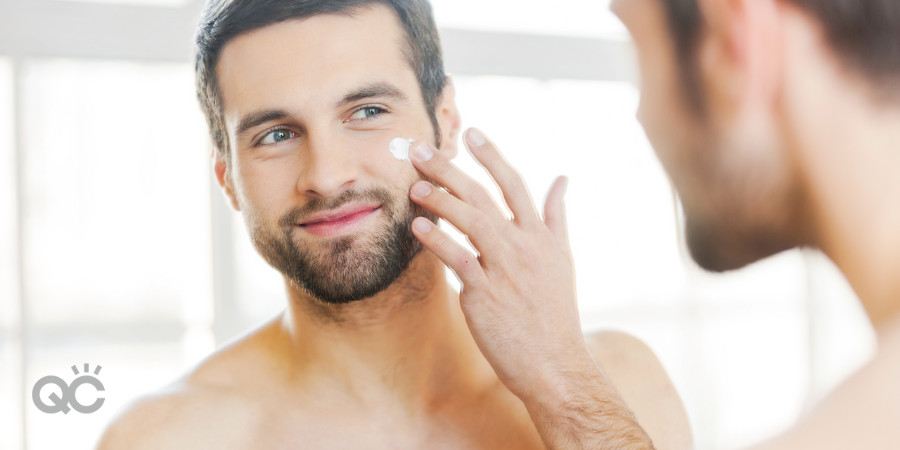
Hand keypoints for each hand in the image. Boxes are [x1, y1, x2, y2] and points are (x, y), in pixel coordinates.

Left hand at [408, 128, 592, 402]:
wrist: (555, 363)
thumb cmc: (554, 313)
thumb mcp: (563, 259)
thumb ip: (555, 217)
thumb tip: (562, 180)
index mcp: (541, 236)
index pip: (514, 185)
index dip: (492, 156)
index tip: (471, 133)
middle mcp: (524, 246)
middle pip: (482, 196)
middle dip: (448, 169)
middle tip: (418, 149)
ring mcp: (505, 268)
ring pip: (470, 221)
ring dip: (440, 199)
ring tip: (414, 185)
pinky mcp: (486, 294)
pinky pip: (458, 258)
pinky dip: (438, 240)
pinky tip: (418, 226)